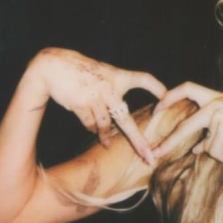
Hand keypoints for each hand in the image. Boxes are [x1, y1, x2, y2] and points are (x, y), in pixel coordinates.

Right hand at [28, 48, 165, 162]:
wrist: (54, 66)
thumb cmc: (83, 71)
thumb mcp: (104, 72)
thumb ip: (114, 90)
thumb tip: (119, 121)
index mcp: (118, 76)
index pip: (143, 79)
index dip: (157, 88)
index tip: (168, 98)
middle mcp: (108, 87)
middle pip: (126, 119)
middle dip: (138, 141)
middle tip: (149, 156)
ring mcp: (94, 97)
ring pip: (105, 124)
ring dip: (105, 136)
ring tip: (107, 143)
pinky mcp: (79, 104)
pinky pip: (89, 123)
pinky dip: (92, 128)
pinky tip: (92, 129)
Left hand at [152, 82, 222, 163]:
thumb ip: (213, 133)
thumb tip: (197, 149)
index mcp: (217, 97)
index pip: (187, 88)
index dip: (169, 96)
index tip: (156, 109)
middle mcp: (215, 103)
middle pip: (185, 125)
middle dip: (169, 141)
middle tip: (154, 154)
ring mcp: (218, 115)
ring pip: (206, 145)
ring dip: (221, 154)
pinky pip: (216, 151)